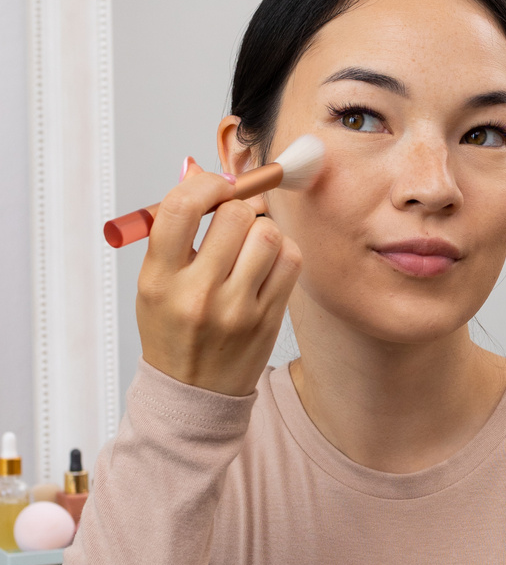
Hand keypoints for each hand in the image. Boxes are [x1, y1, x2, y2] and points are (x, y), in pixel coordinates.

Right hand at [136, 158, 301, 395]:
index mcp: (159, 280)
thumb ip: (174, 230)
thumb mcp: (156, 282)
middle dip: (236, 208)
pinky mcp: (268, 320)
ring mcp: (236, 310)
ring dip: (262, 229)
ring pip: (268, 234)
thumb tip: (197, 171)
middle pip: (234, 216)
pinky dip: (283, 251)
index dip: (204, 184)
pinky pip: (290, 260)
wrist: (194, 393)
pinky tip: (267, 264)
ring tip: (249, 245)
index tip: (214, 186)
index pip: (180, 209)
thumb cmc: (174, 331)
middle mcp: (197, 294)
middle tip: (232, 219)